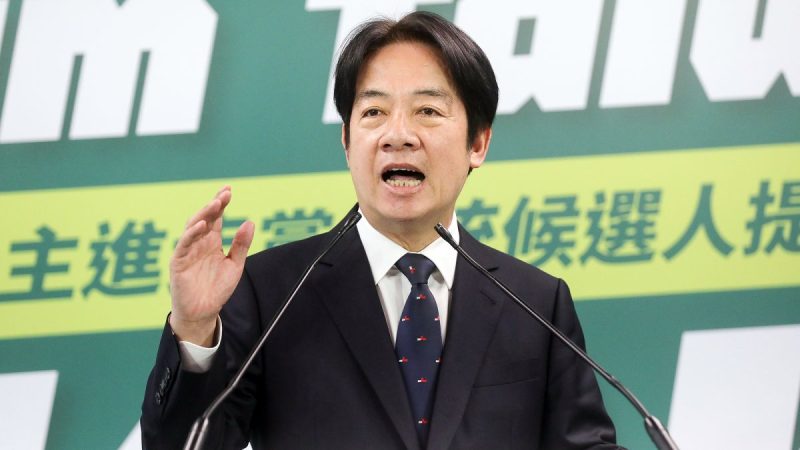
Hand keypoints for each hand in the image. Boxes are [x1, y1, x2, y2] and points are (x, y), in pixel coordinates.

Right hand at [168, 186, 254, 345]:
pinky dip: (192, 233)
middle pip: (205, 218)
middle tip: (225, 194)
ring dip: (204, 214)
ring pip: (193, 227)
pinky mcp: (179, 261)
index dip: (221, 203)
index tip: (229, 190)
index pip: (216, 218)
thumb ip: (241, 245)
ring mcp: (188, 251)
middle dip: (214, 205)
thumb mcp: (235, 265)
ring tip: (215, 203)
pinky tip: (201, 225)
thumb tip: (250, 222)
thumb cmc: (217, 289)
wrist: (204, 312)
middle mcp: (199, 242)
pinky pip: (184, 244)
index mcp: (212, 242)